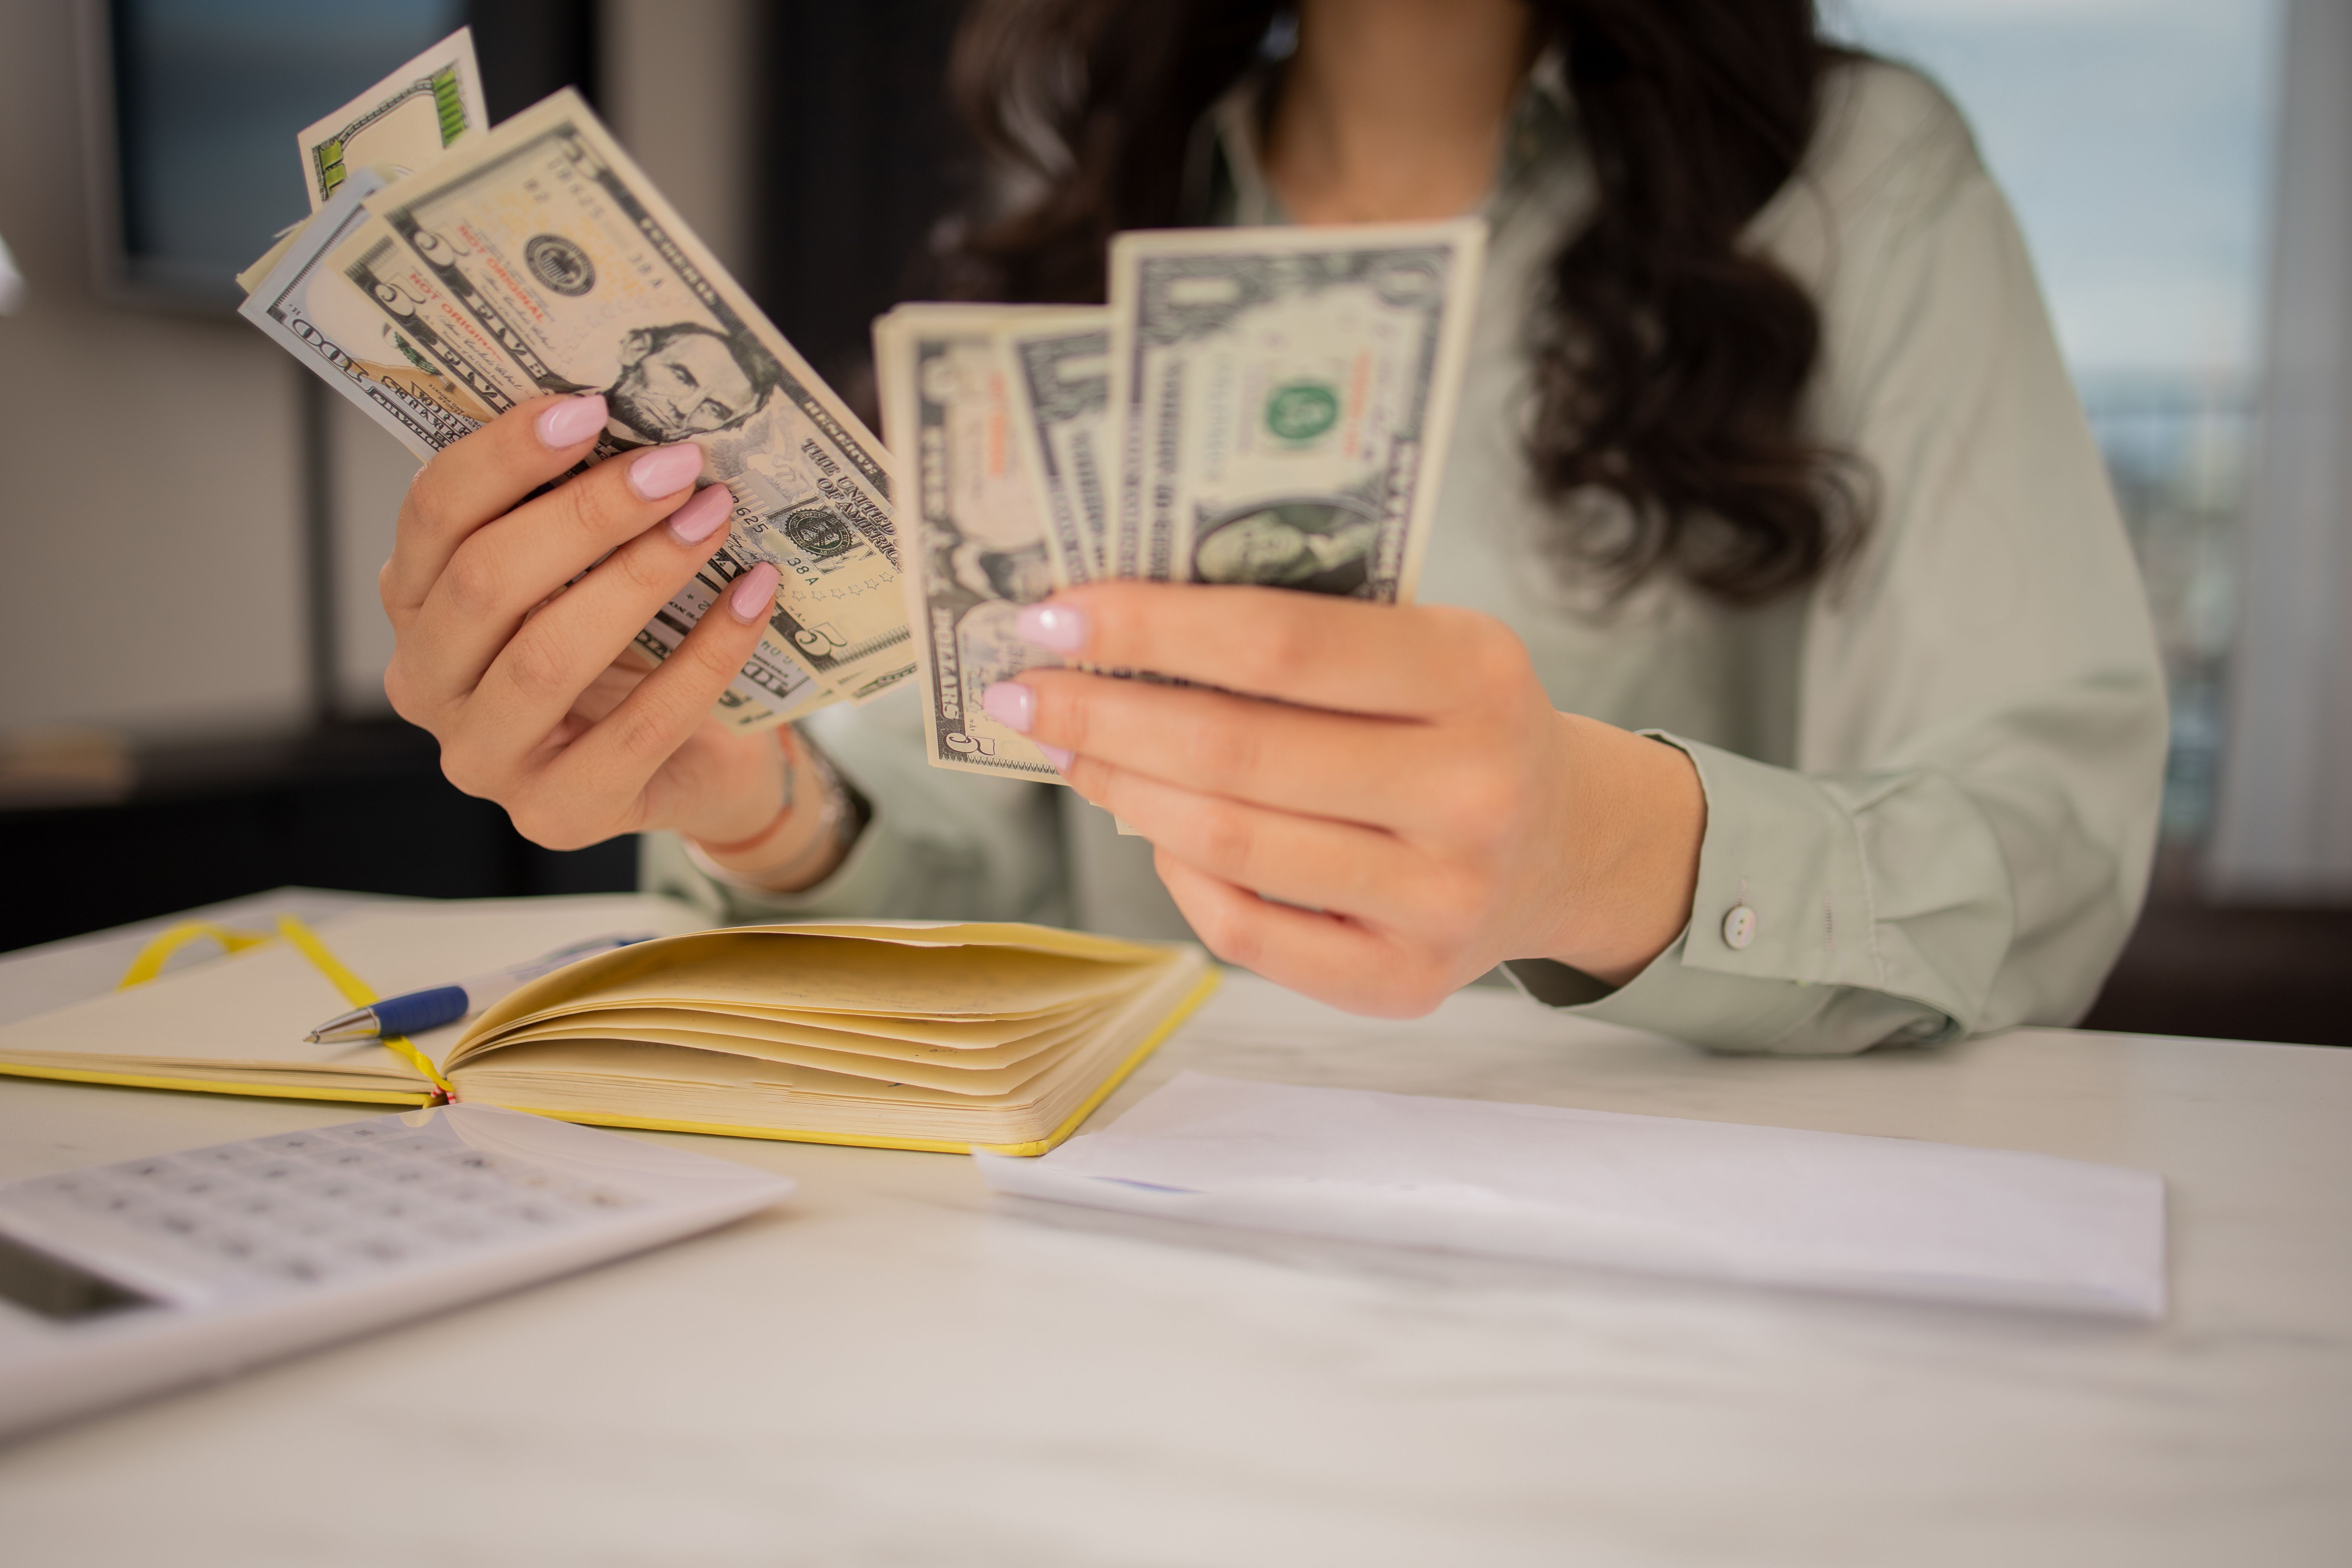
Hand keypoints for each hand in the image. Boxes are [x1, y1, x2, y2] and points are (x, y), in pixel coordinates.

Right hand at [380, 393, 845, 885]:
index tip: (590, 407)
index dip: (505, 456)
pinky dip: (706, 654)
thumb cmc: (630, 650)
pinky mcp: (558, 813)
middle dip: (586, 513)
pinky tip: (754, 595)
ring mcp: (485, 761)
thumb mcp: (584, 574)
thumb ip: (572, 510)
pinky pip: (640, 726)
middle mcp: (428, 686)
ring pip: (548, 656)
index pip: (435, 515)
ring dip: (641, 575)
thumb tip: (633, 424)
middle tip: (676, 465)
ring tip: (713, 517)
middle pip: (486, 582)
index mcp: (417, 606)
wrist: (693, 762)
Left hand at [983, 583, 1705, 1016]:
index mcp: (1475, 674)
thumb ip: (1300, 632)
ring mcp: (1443, 897)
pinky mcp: (1405, 980)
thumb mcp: (1419, 643)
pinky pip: (1245, 930)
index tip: (1052, 612)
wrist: (1564, 842)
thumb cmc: (1455, 719)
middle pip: (1237, 752)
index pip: (1279, 643)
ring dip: (1123, 789)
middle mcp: (1472, 789)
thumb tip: (1115, 625)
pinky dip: (1178, 873)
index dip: (1151, 628)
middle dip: (1105, 713)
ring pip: (1229, 844)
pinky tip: (1150, 828)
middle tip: (1021, 689)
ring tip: (1070, 748)